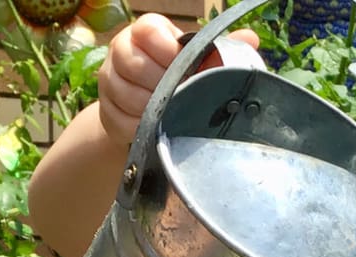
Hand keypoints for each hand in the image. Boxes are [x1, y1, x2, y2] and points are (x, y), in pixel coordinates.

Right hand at [97, 14, 259, 145]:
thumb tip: (251, 38)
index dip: (167, 51)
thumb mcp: (200, 62)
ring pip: (126, 94)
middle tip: (182, 96)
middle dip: (162, 85)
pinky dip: (142, 127)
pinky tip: (158, 127)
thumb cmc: (180, 79)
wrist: (149, 112)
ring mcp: (109, 81)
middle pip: (133, 64)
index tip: (185, 68)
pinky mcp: (105, 110)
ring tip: (172, 113)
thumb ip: (220, 51)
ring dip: (153, 108)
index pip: (147, 30)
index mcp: (146, 31)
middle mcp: (121, 50)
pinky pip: (121, 120)